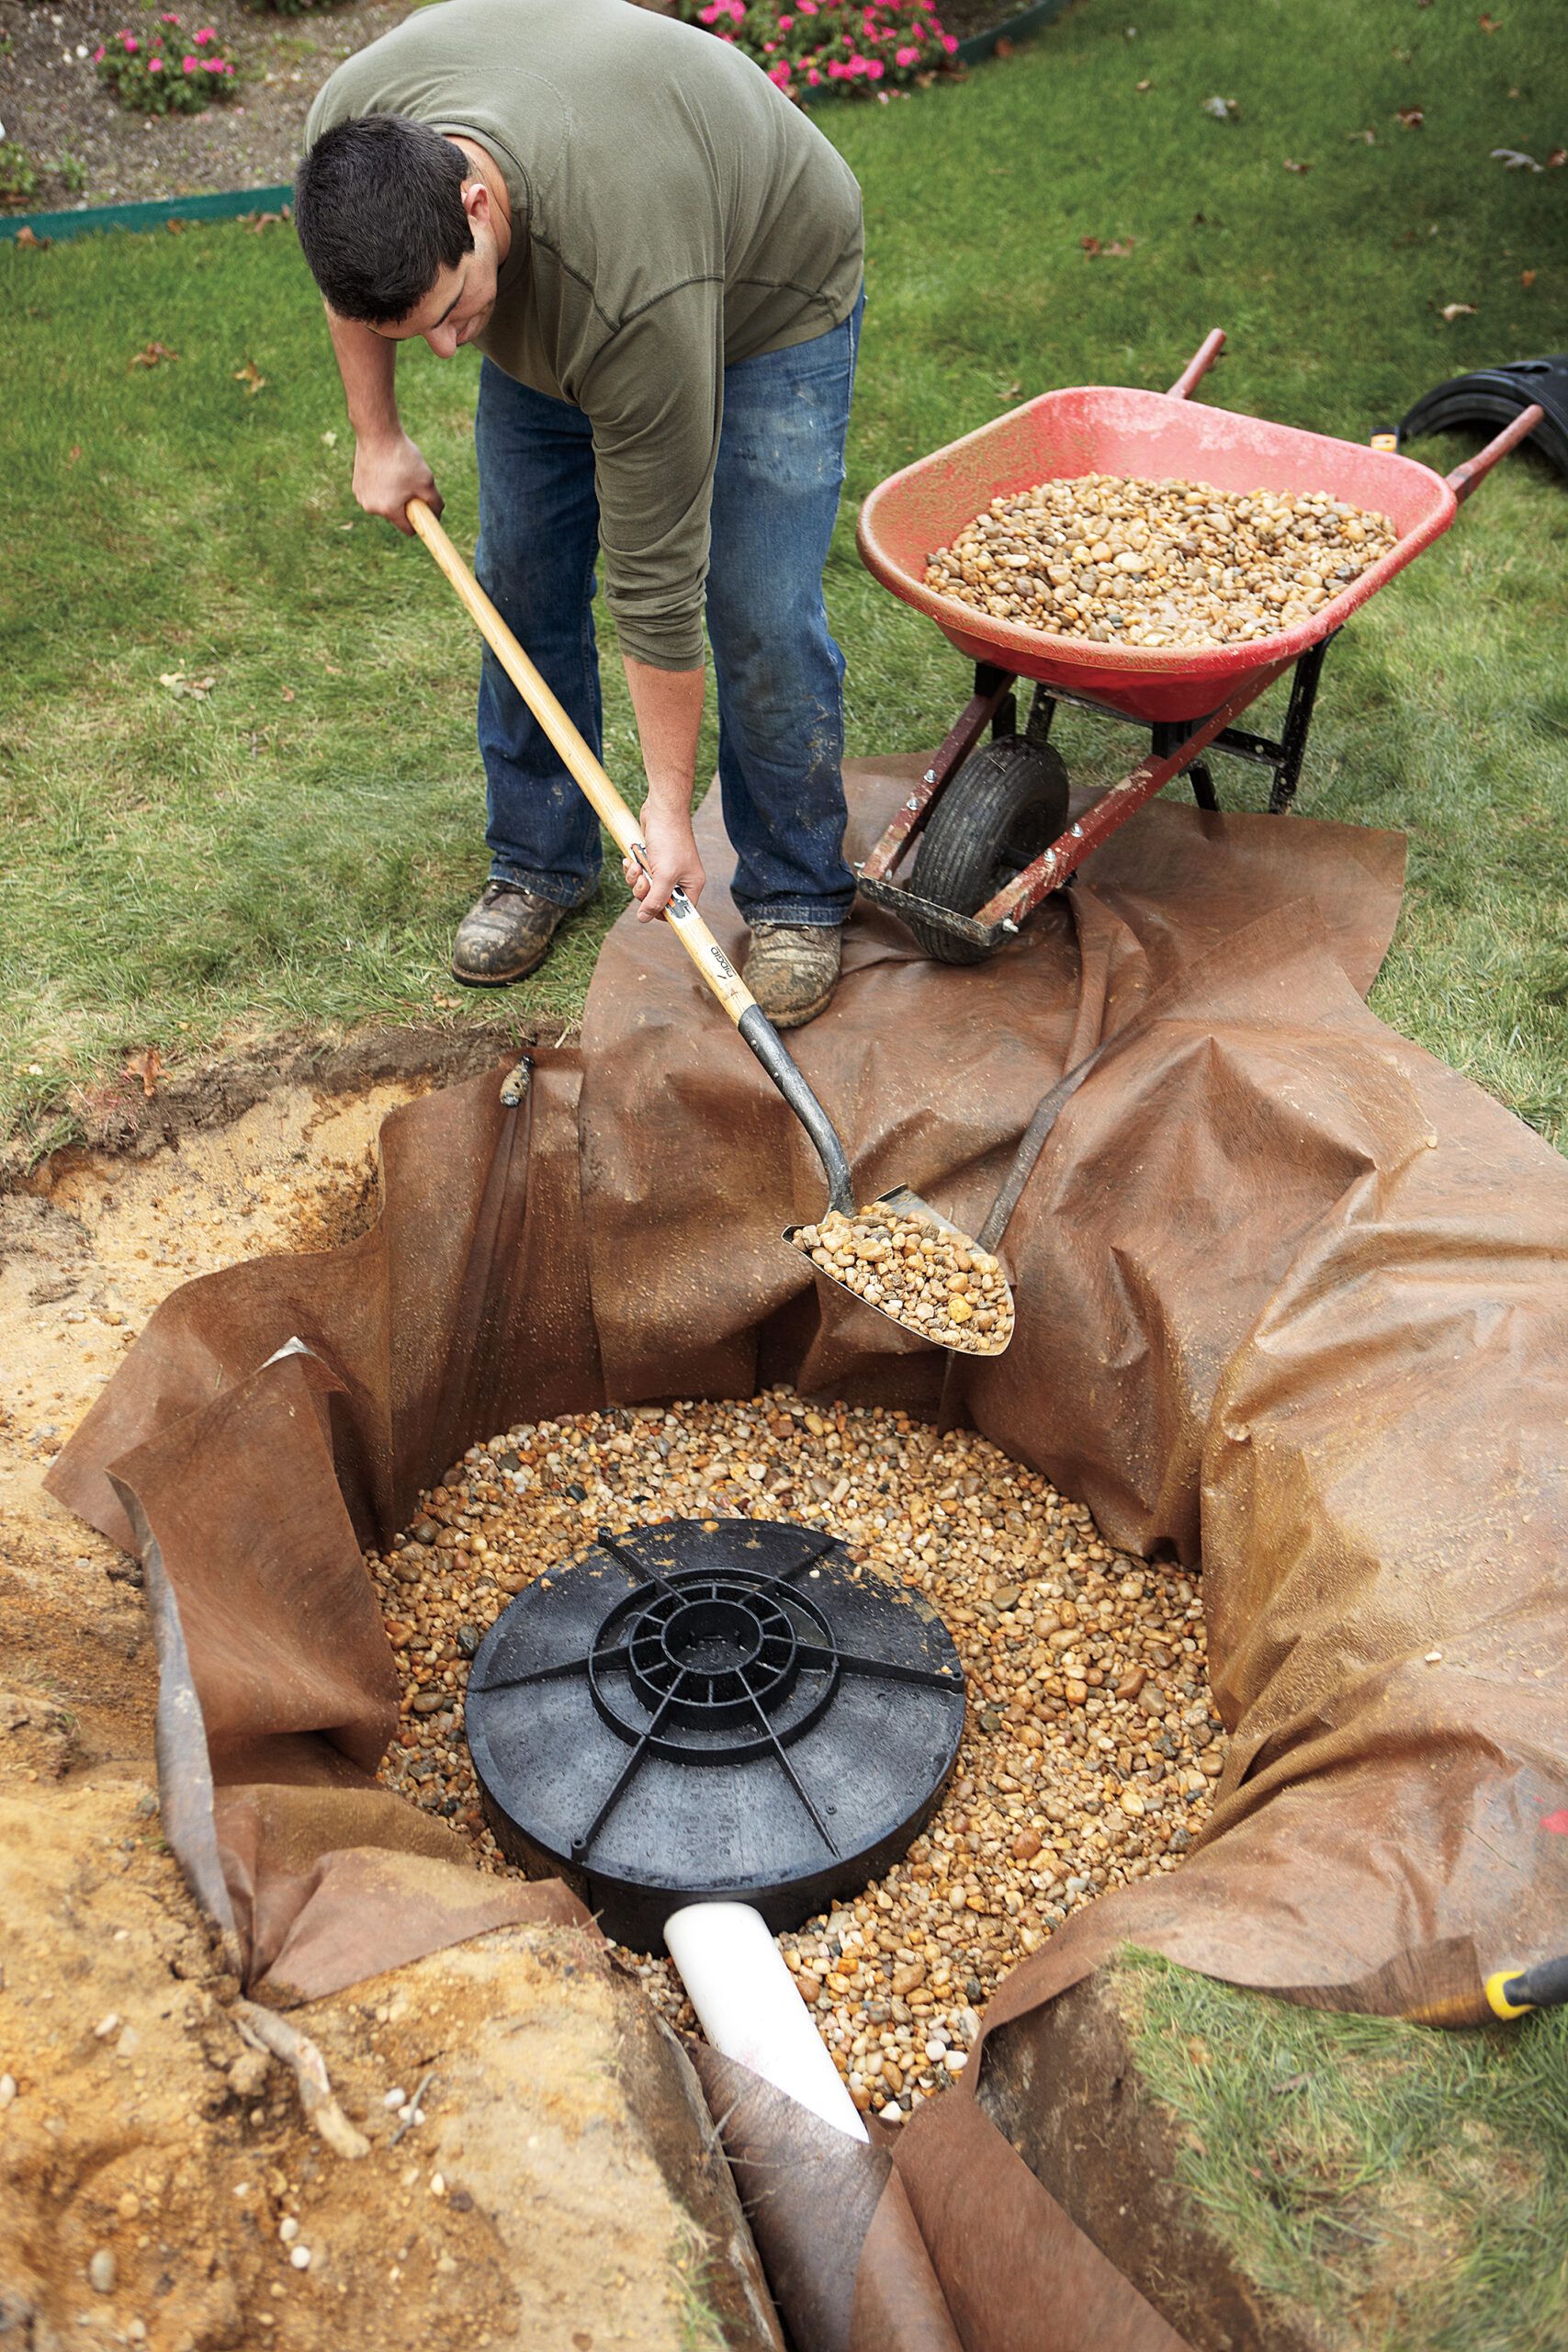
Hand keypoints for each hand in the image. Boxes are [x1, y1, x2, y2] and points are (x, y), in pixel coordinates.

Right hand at [351, 431, 441, 534]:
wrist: (377, 433)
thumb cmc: (403, 458)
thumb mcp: (427, 482)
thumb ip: (435, 503)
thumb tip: (437, 517)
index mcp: (388, 511)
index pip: (409, 529)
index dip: (420, 521)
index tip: (424, 511)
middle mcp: (371, 508)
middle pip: (396, 515)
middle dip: (406, 504)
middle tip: (411, 484)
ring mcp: (361, 496)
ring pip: (385, 503)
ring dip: (394, 494)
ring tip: (397, 473)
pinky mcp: (356, 485)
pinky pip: (375, 492)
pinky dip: (382, 485)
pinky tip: (386, 469)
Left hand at [623, 803, 705, 920]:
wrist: (662, 810)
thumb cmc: (669, 840)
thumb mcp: (663, 875)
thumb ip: (655, 899)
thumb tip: (644, 918)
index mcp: (691, 885)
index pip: (678, 911)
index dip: (663, 913)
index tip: (650, 909)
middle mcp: (680, 879)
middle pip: (658, 901)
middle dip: (644, 892)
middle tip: (643, 879)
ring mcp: (666, 870)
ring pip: (645, 888)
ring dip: (635, 880)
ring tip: (636, 865)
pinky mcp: (653, 861)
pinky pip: (640, 875)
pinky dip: (633, 869)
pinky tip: (631, 860)